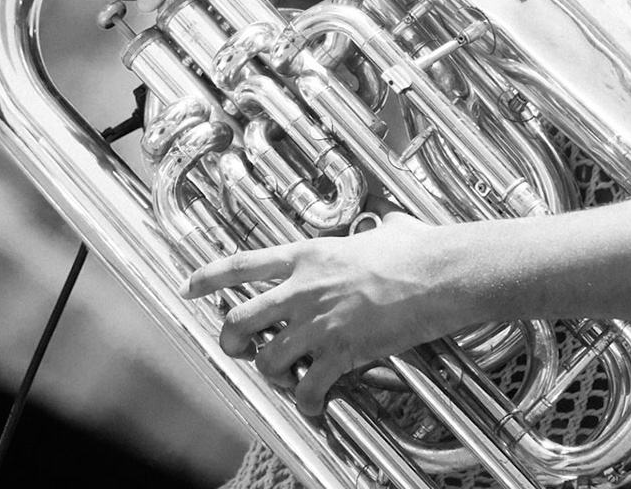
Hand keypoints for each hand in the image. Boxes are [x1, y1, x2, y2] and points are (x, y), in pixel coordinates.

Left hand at [184, 215, 469, 415]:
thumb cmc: (418, 249)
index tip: (191, 287)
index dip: (209, 278)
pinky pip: (310, 388)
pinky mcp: (342, 352)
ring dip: (271, 373)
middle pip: (240, 319)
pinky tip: (315, 403)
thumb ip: (374, 228)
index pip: (242, 265)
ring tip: (284, 376)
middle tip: (235, 348)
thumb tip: (386, 225)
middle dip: (229, 339)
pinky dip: (308, 402)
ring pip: (267, 359)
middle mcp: (304, 290)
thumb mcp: (386, 226)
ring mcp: (320, 323)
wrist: (439, 273)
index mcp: (309, 256)